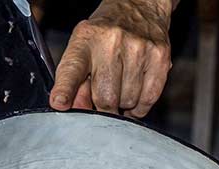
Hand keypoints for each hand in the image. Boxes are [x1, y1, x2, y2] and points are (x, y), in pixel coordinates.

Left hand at [50, 0, 174, 117]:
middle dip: (104, 107)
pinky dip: (140, 106)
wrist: (140, 7)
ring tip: (122, 86)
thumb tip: (75, 108)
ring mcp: (138, 48)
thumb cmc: (107, 33)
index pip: (72, 68)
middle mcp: (112, 42)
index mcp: (86, 40)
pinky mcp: (159, 57)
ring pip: (128, 101)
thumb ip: (76, 82)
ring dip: (124, 104)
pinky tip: (136, 95)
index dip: (65, 89)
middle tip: (105, 97)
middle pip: (106, 97)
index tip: (59, 102)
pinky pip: (148, 99)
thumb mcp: (84, 49)